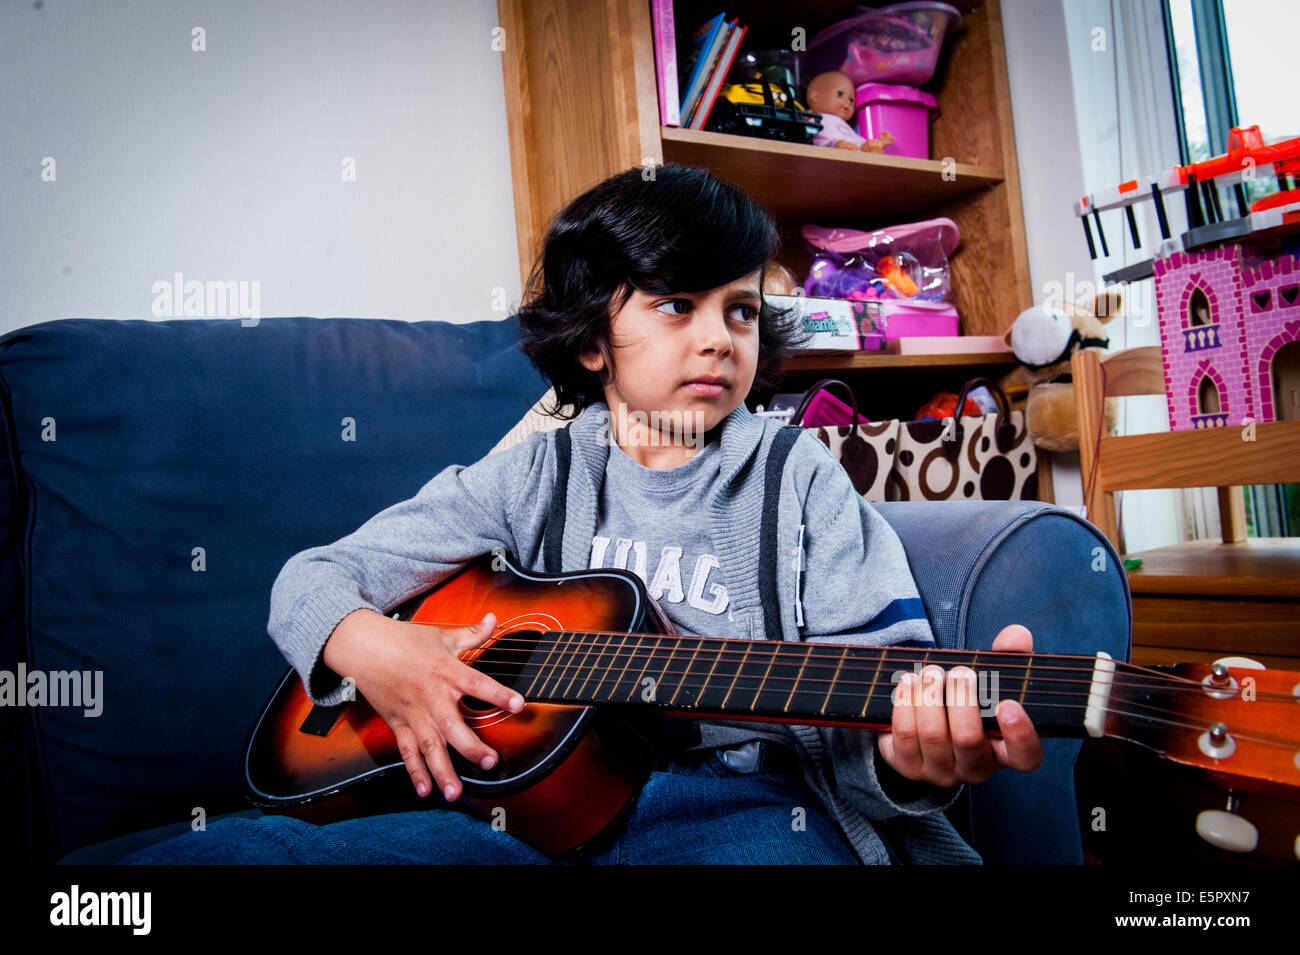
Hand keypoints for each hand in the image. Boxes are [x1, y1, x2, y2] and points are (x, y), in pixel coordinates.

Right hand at [322, 608, 523, 801]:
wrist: (365, 648)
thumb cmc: (405, 641)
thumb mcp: (442, 634)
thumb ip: (472, 633)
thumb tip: (494, 619)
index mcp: (447, 671)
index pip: (478, 684)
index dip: (499, 694)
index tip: (519, 705)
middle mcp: (432, 696)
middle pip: (453, 726)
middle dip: (471, 747)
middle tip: (489, 762)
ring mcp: (414, 713)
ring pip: (429, 746)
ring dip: (442, 770)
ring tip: (455, 792)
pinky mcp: (398, 724)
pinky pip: (407, 751)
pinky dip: (414, 772)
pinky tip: (425, 790)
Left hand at [876, 624, 1042, 787]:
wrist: (921, 726)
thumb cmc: (965, 702)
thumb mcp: (989, 681)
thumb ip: (1007, 657)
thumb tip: (1017, 635)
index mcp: (1004, 750)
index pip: (1024, 756)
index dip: (1020, 734)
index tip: (1008, 704)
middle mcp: (974, 767)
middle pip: (969, 739)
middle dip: (961, 699)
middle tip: (959, 672)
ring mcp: (940, 771)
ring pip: (933, 735)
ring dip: (929, 696)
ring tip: (930, 672)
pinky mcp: (909, 765)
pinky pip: (905, 735)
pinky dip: (905, 703)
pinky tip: (908, 682)